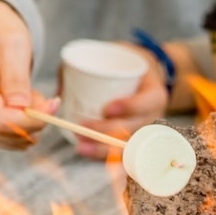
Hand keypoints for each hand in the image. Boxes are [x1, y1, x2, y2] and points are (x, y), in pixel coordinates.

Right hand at [0, 0, 55, 148]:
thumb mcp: (12, 43)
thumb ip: (16, 76)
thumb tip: (20, 109)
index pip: (2, 122)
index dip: (34, 119)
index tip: (55, 103)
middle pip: (8, 134)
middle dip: (33, 117)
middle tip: (35, 90)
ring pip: (13, 141)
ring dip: (28, 120)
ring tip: (21, 90)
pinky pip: (10, 141)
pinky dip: (22, 125)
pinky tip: (15, 102)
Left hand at [74, 41, 198, 158]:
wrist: (146, 75)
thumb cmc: (128, 65)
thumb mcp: (115, 57)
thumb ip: (87, 68)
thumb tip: (60, 92)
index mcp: (155, 92)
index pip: (148, 102)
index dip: (129, 107)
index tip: (106, 108)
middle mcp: (154, 115)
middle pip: (134, 129)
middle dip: (107, 132)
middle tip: (81, 128)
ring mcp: (146, 131)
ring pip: (128, 146)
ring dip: (104, 149)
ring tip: (81, 148)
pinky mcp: (137, 140)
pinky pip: (123, 153)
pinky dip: (107, 157)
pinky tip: (91, 155)